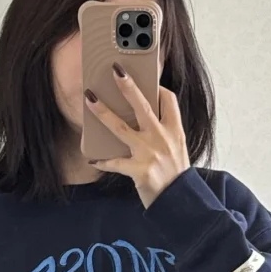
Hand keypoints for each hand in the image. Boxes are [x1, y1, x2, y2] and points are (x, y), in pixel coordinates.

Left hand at [84, 68, 189, 208]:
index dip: (158, 88)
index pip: (168, 100)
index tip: (148, 82)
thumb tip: (144, 118)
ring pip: (121, 128)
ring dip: (103, 112)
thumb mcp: (177, 148)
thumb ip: (164, 132)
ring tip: (90, 99)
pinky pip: (115, 163)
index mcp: (174, 130)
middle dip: (128, 86)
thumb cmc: (175, 174)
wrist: (180, 201)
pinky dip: (103, 161)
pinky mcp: (139, 170)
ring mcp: (149, 153)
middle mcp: (161, 138)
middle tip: (115, 70)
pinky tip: (92, 158)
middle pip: (142, 106)